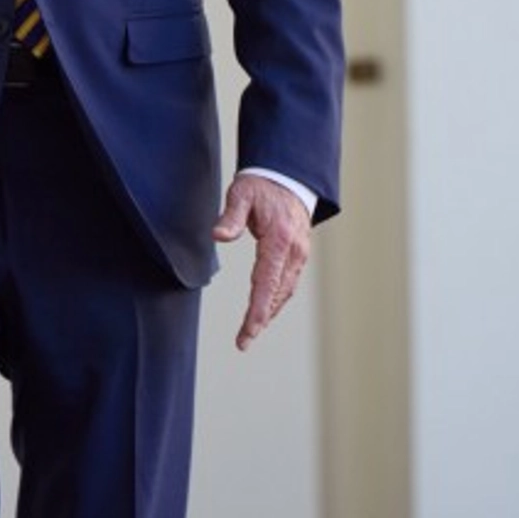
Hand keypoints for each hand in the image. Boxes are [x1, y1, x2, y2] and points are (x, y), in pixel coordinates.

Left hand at [212, 173, 311, 349]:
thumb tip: (218, 236)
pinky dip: (277, 299)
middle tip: (243, 341)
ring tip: (252, 332)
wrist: (287, 176)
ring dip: (270, 312)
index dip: (257, 312)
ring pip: (285, 291)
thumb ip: (230, 216)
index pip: (267, 284)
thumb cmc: (261, 185)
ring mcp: (300, 254)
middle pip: (277, 294)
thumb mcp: (241, 194)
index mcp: (279, 241)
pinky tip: (266, 309)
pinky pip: (288, 282)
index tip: (248, 333)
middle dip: (261, 319)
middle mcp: (294, 252)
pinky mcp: (298, 254)